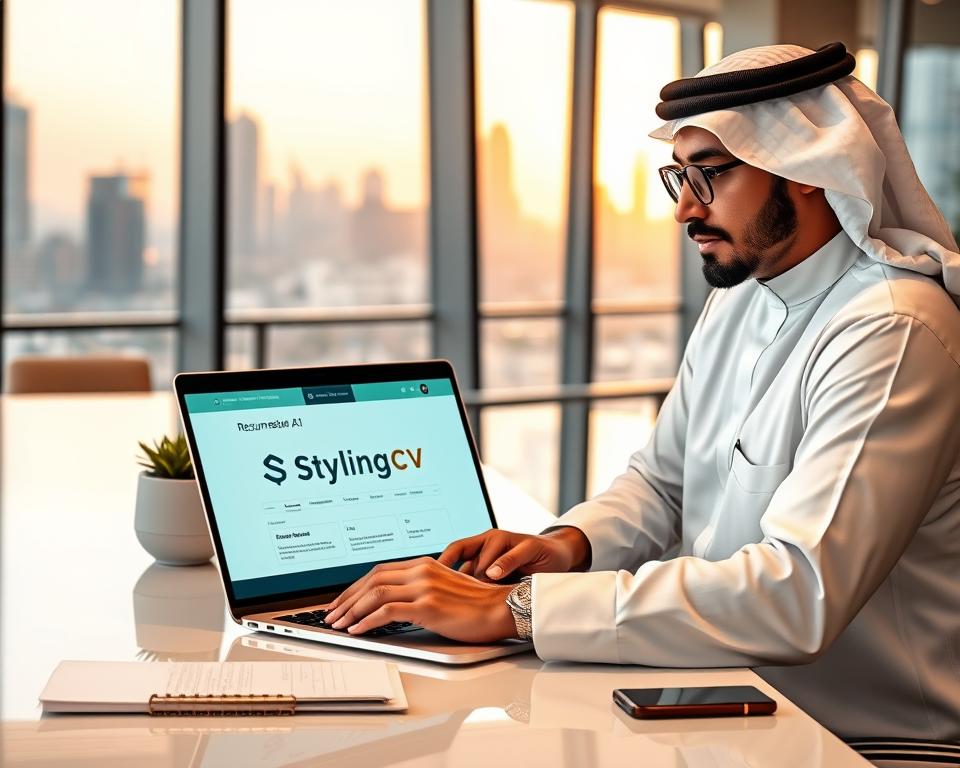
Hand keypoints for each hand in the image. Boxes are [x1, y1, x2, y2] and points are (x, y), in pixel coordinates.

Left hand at [322, 557, 517, 642]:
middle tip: (332, 615)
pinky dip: (367, 621)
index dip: (355, 586)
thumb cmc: (477, 604)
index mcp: (425, 564)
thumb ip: (423, 587)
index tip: (342, 601)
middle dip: (346, 599)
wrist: (502, 609)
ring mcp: (425, 587)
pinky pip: (387, 611)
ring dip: (351, 611)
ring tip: (338, 625)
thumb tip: (396, 602)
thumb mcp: (445, 588)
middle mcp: (422, 571)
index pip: (379, 571)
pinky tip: (358, 631)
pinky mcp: (428, 606)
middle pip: (372, 579)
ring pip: (375, 594)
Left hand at [438, 526, 589, 581]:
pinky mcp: (529, 544)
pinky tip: (494, 575)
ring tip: (478, 590)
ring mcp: (510, 540)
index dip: (439, 564)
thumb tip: (443, 594)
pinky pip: (512, 555)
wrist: (556, 555)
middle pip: (466, 555)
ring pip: (486, 556)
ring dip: (481, 574)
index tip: (425, 581)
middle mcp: (492, 539)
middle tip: (450, 595)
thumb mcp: (494, 574)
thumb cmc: (521, 569)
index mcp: (480, 544)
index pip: (453, 550)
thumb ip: (473, 580)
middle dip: (459, 577)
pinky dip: (502, 565)